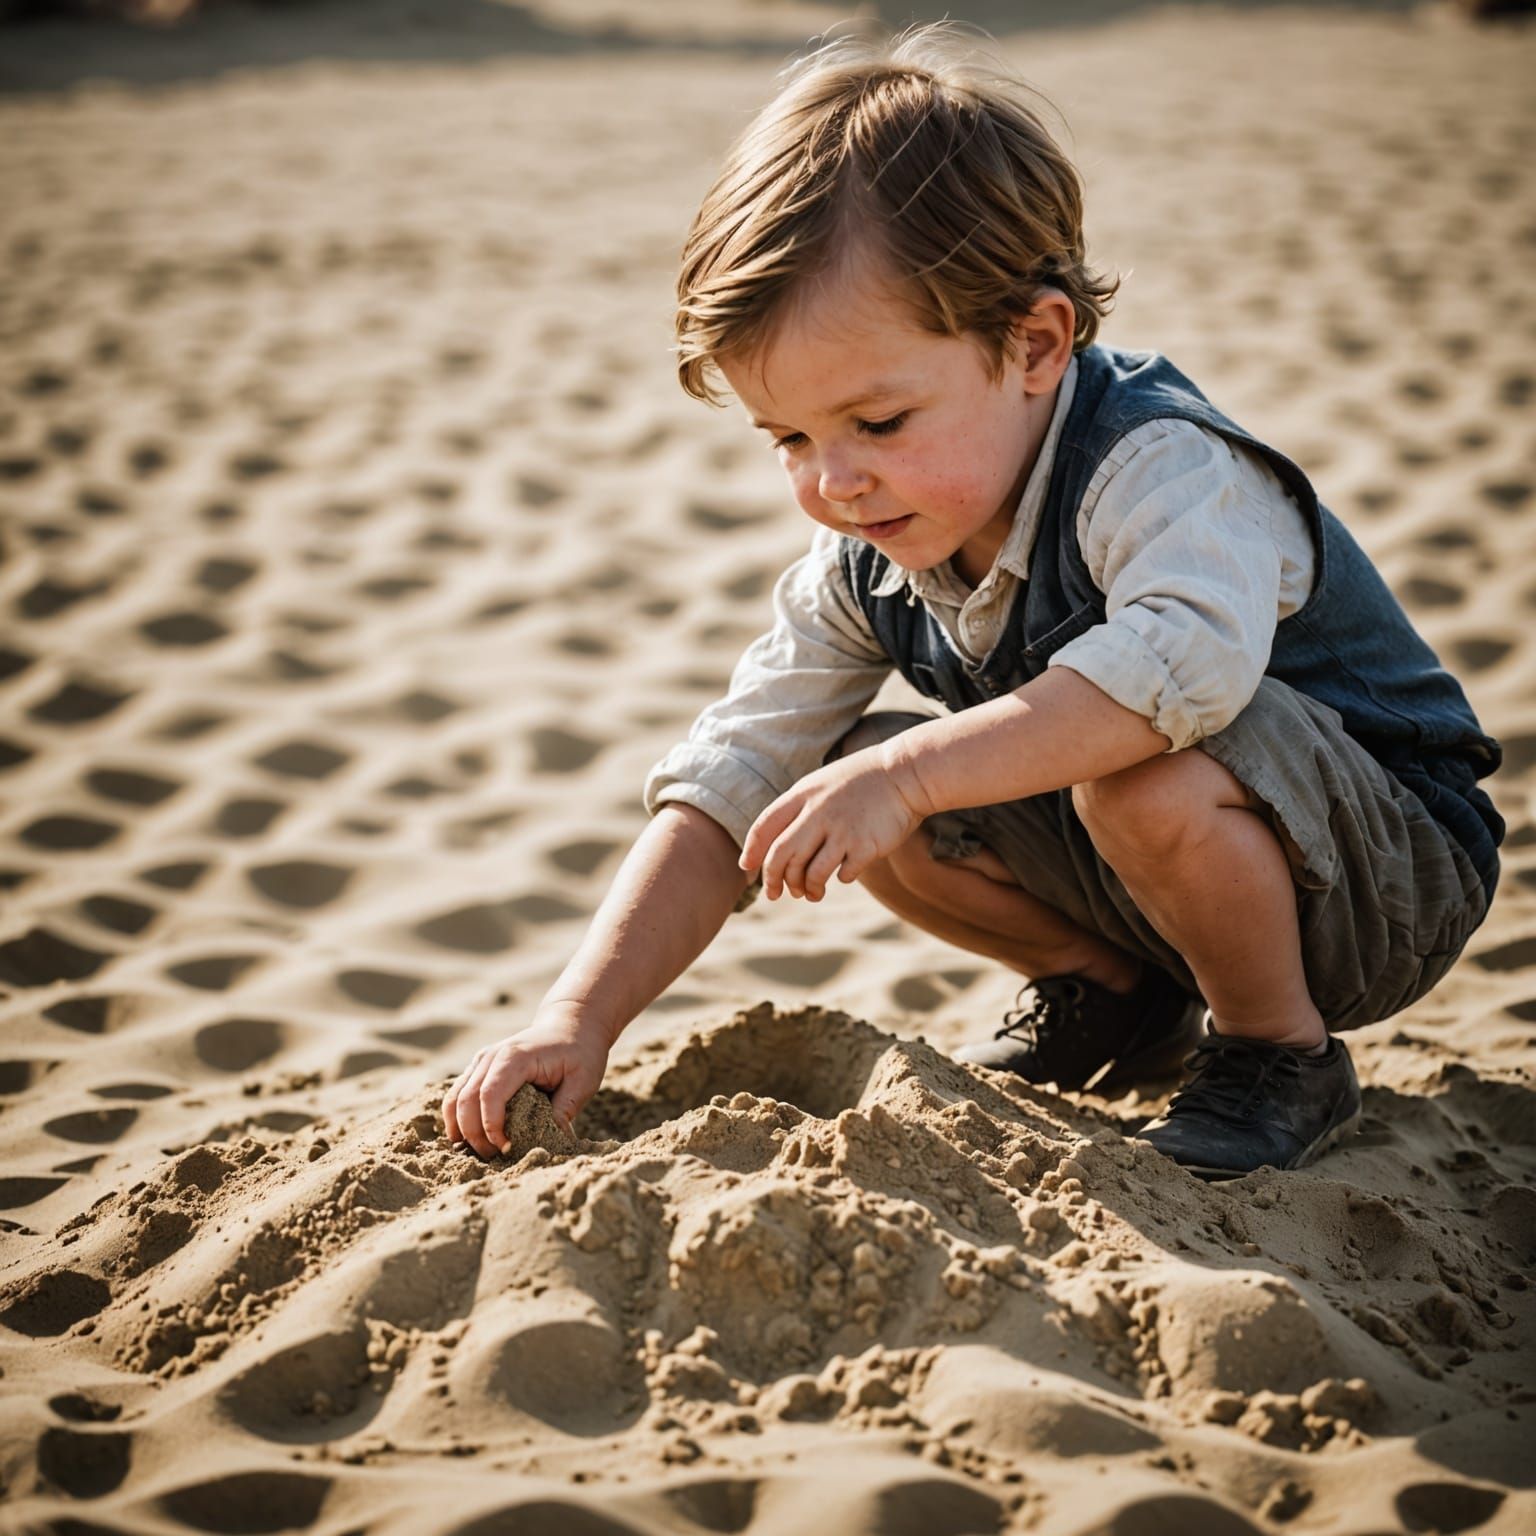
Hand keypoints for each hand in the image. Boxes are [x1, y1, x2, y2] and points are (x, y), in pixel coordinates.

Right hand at [440, 1004, 609, 1158]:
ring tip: (482, 1152)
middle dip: (475, 1135)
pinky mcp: (478, 1069)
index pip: (490, 1095)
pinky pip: (457, 1096)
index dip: (492, 1126)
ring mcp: (481, 1061)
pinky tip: (471, 1139)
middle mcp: (491, 1056)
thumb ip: (565, 1110)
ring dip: (461, 1130)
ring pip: (454, 1099)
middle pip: (466, 1100)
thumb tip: (552, 1141)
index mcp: (516, 1057)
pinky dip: (458, 1120)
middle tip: (495, 1158)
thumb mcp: (583, 1081)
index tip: (507, 1148)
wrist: (571, 1025)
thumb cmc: (580, 1053)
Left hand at [739, 744, 932, 900]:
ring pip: (810, 873)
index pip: (764, 828)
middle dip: (773, 880)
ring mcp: (842, 830)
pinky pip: (843, 875)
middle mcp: (818, 813)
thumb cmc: (861, 783)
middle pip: (781, 856)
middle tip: (775, 894)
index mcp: (803, 795)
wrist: (906, 773)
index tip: (748, 869)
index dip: (752, 852)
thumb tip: (776, 848)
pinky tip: (845, 873)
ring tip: (811, 893)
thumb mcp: (822, 785)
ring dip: (806, 889)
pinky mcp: (865, 846)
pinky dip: (841, 878)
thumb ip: (799, 810)